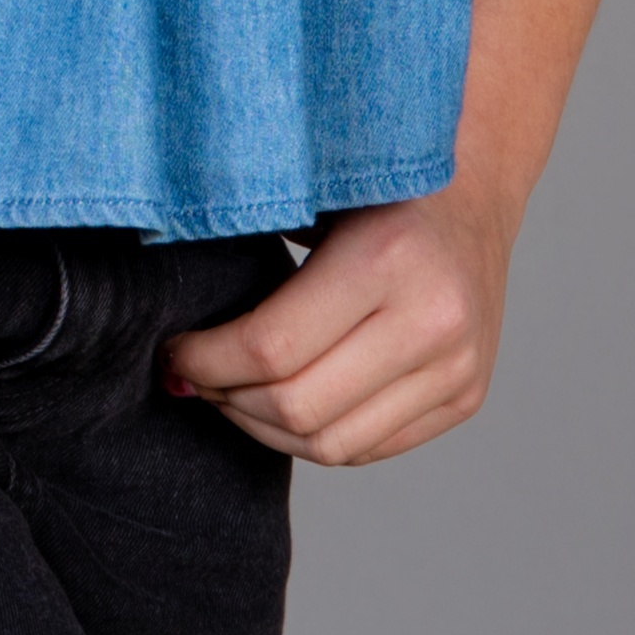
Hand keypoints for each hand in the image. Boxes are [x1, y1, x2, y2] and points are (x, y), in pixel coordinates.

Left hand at [160, 180, 515, 466]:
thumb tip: (163, 316)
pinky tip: (280, 404)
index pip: (271, 348)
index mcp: (388, 257)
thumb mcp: (311, 190)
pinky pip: (367, 449)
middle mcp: (434, 319)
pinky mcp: (465, 397)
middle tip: (194, 374)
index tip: (173, 349)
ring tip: (230, 393)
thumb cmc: (370, 184)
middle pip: (298, 407)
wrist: (471, 191)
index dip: (205, 360)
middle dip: (227, 399)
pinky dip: (311, 437)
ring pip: (331, 445)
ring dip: (263, 429)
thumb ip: (247, 241)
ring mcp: (458, 366)